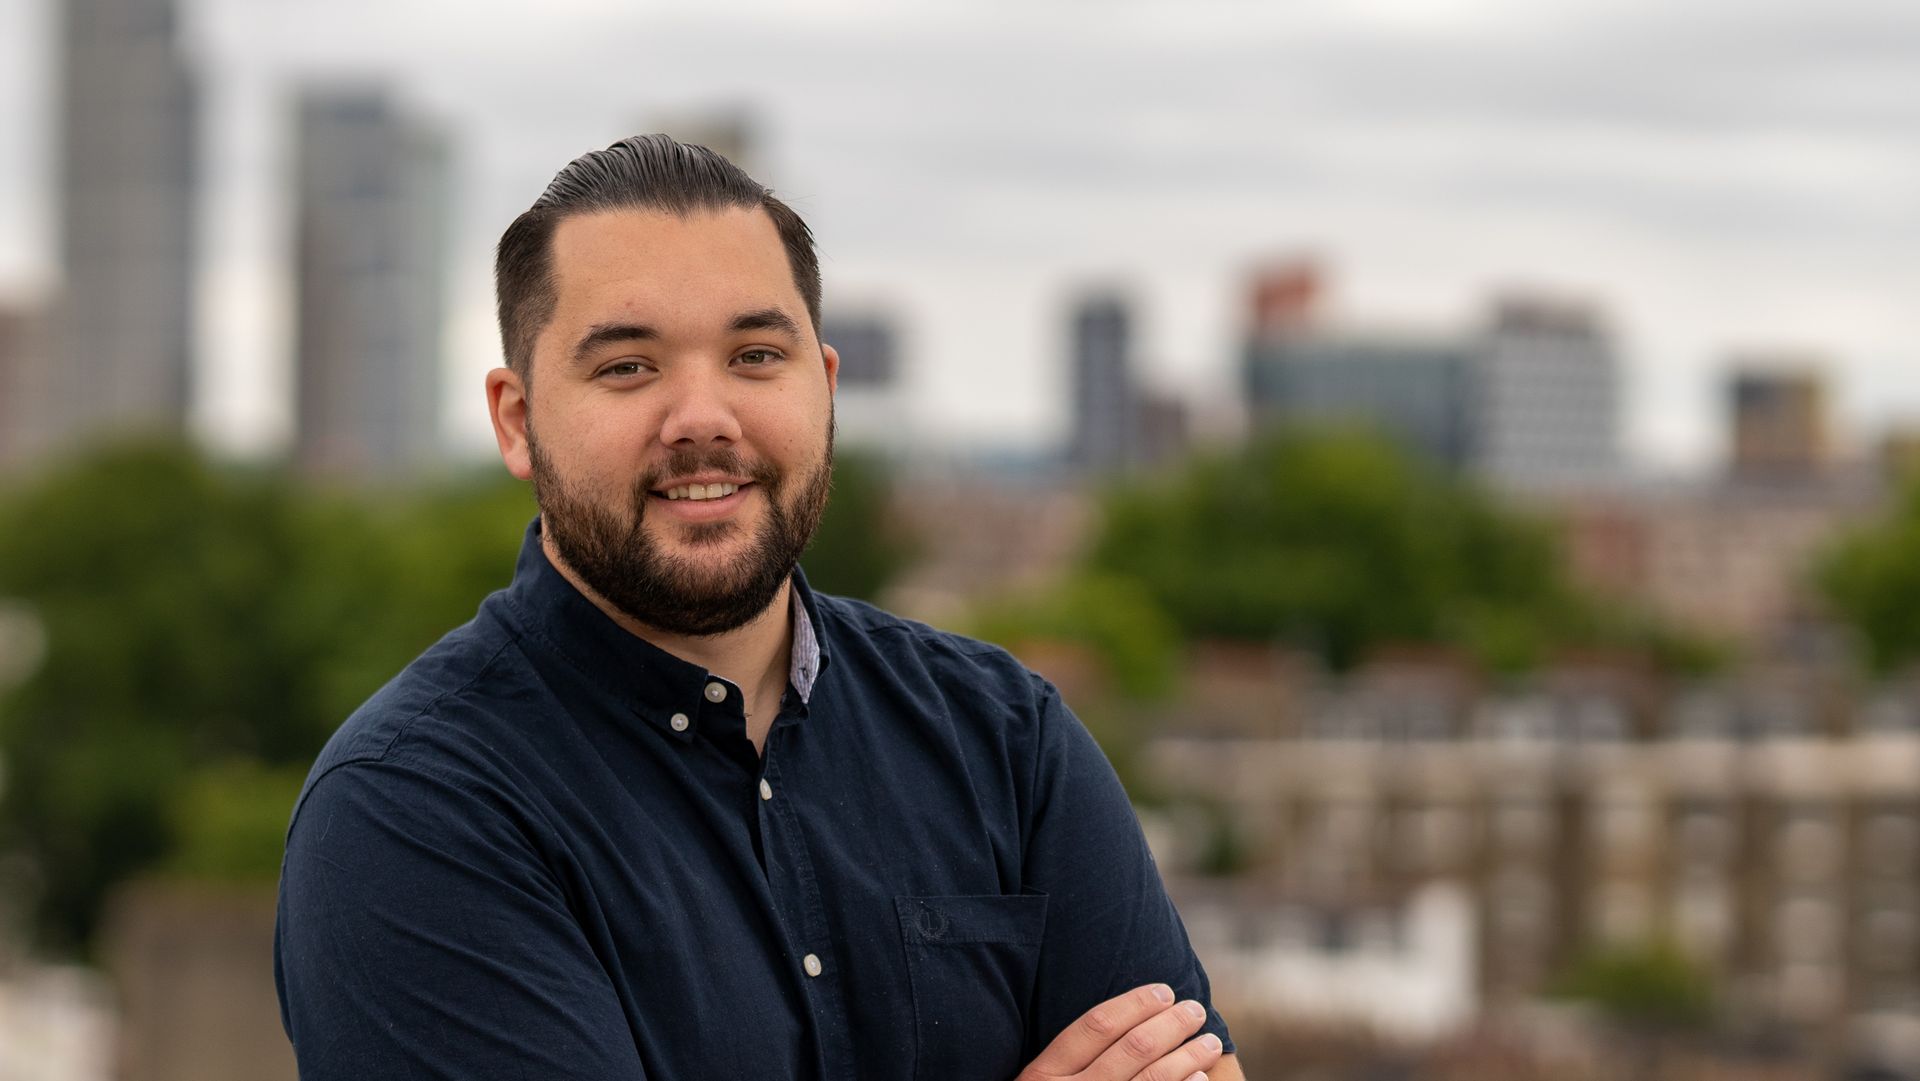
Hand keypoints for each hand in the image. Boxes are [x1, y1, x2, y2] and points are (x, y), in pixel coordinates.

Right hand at [1015, 983, 1223, 1080]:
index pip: (1098, 1025)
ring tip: (1209, 1041)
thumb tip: (1124, 1022)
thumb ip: (1070, 1060)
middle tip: (1194, 1010)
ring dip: (1188, 1055)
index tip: (1163, 991)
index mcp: (1045, 1075)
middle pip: (1134, 1047)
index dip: (1135, 1004)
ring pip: (1153, 1077)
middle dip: (1172, 1023)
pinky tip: (1200, 1077)